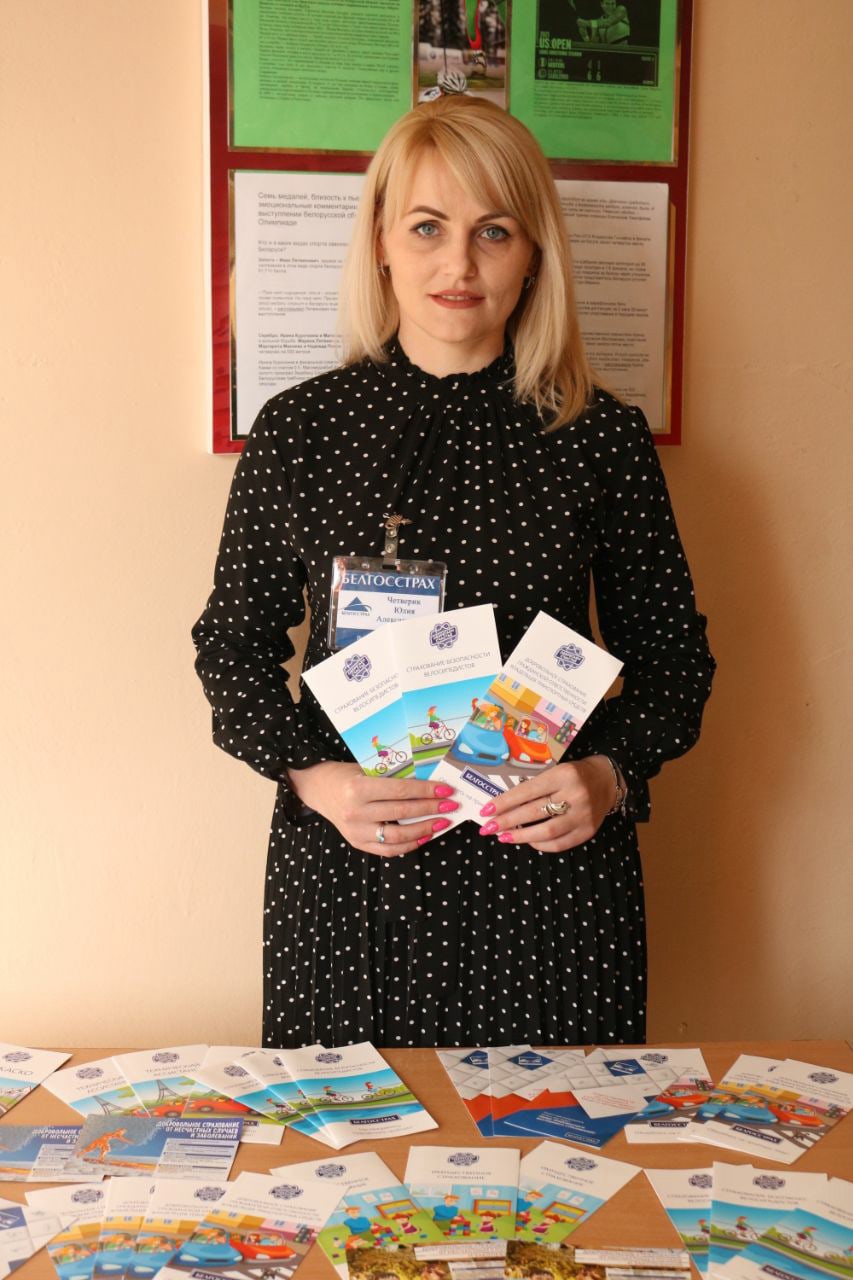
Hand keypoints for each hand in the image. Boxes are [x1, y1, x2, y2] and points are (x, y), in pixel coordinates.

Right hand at [287, 761, 457, 856]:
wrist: (319, 789)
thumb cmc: (346, 775)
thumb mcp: (367, 770)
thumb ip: (393, 778)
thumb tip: (429, 784)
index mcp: (358, 788)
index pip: (400, 791)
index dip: (426, 791)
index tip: (446, 791)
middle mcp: (355, 812)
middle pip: (402, 813)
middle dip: (430, 809)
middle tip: (450, 806)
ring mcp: (355, 831)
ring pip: (397, 836)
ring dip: (423, 829)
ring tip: (441, 822)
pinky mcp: (357, 842)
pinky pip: (388, 849)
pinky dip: (409, 844)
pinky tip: (424, 835)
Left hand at [477, 755, 619, 851]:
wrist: (607, 781)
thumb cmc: (574, 775)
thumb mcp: (555, 771)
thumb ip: (534, 787)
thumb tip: (503, 807)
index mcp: (563, 775)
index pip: (527, 791)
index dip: (504, 802)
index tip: (486, 811)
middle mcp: (575, 794)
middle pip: (534, 812)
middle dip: (507, 821)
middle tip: (488, 828)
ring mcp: (583, 815)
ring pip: (547, 831)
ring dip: (521, 836)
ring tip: (503, 837)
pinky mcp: (588, 831)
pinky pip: (560, 844)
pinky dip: (541, 845)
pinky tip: (528, 842)